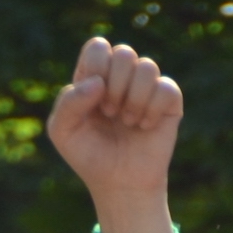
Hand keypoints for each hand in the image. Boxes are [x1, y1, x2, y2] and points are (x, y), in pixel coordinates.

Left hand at [47, 39, 181, 230]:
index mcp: (95, 75)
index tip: (93, 100)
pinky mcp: (169, 102)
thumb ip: (68, 102)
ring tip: (127, 122)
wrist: (120, 185)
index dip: (96, 70)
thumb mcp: (63, 132)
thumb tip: (98, 82)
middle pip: (123, 53)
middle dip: (115, 87)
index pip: (98, 47)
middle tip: (110, 113)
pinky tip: (145, 127)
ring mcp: (147, 87)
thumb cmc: (90, 158)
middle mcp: (122, 76)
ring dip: (134, 100)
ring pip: (147, 66)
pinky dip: (153, 110)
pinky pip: (166, 87)